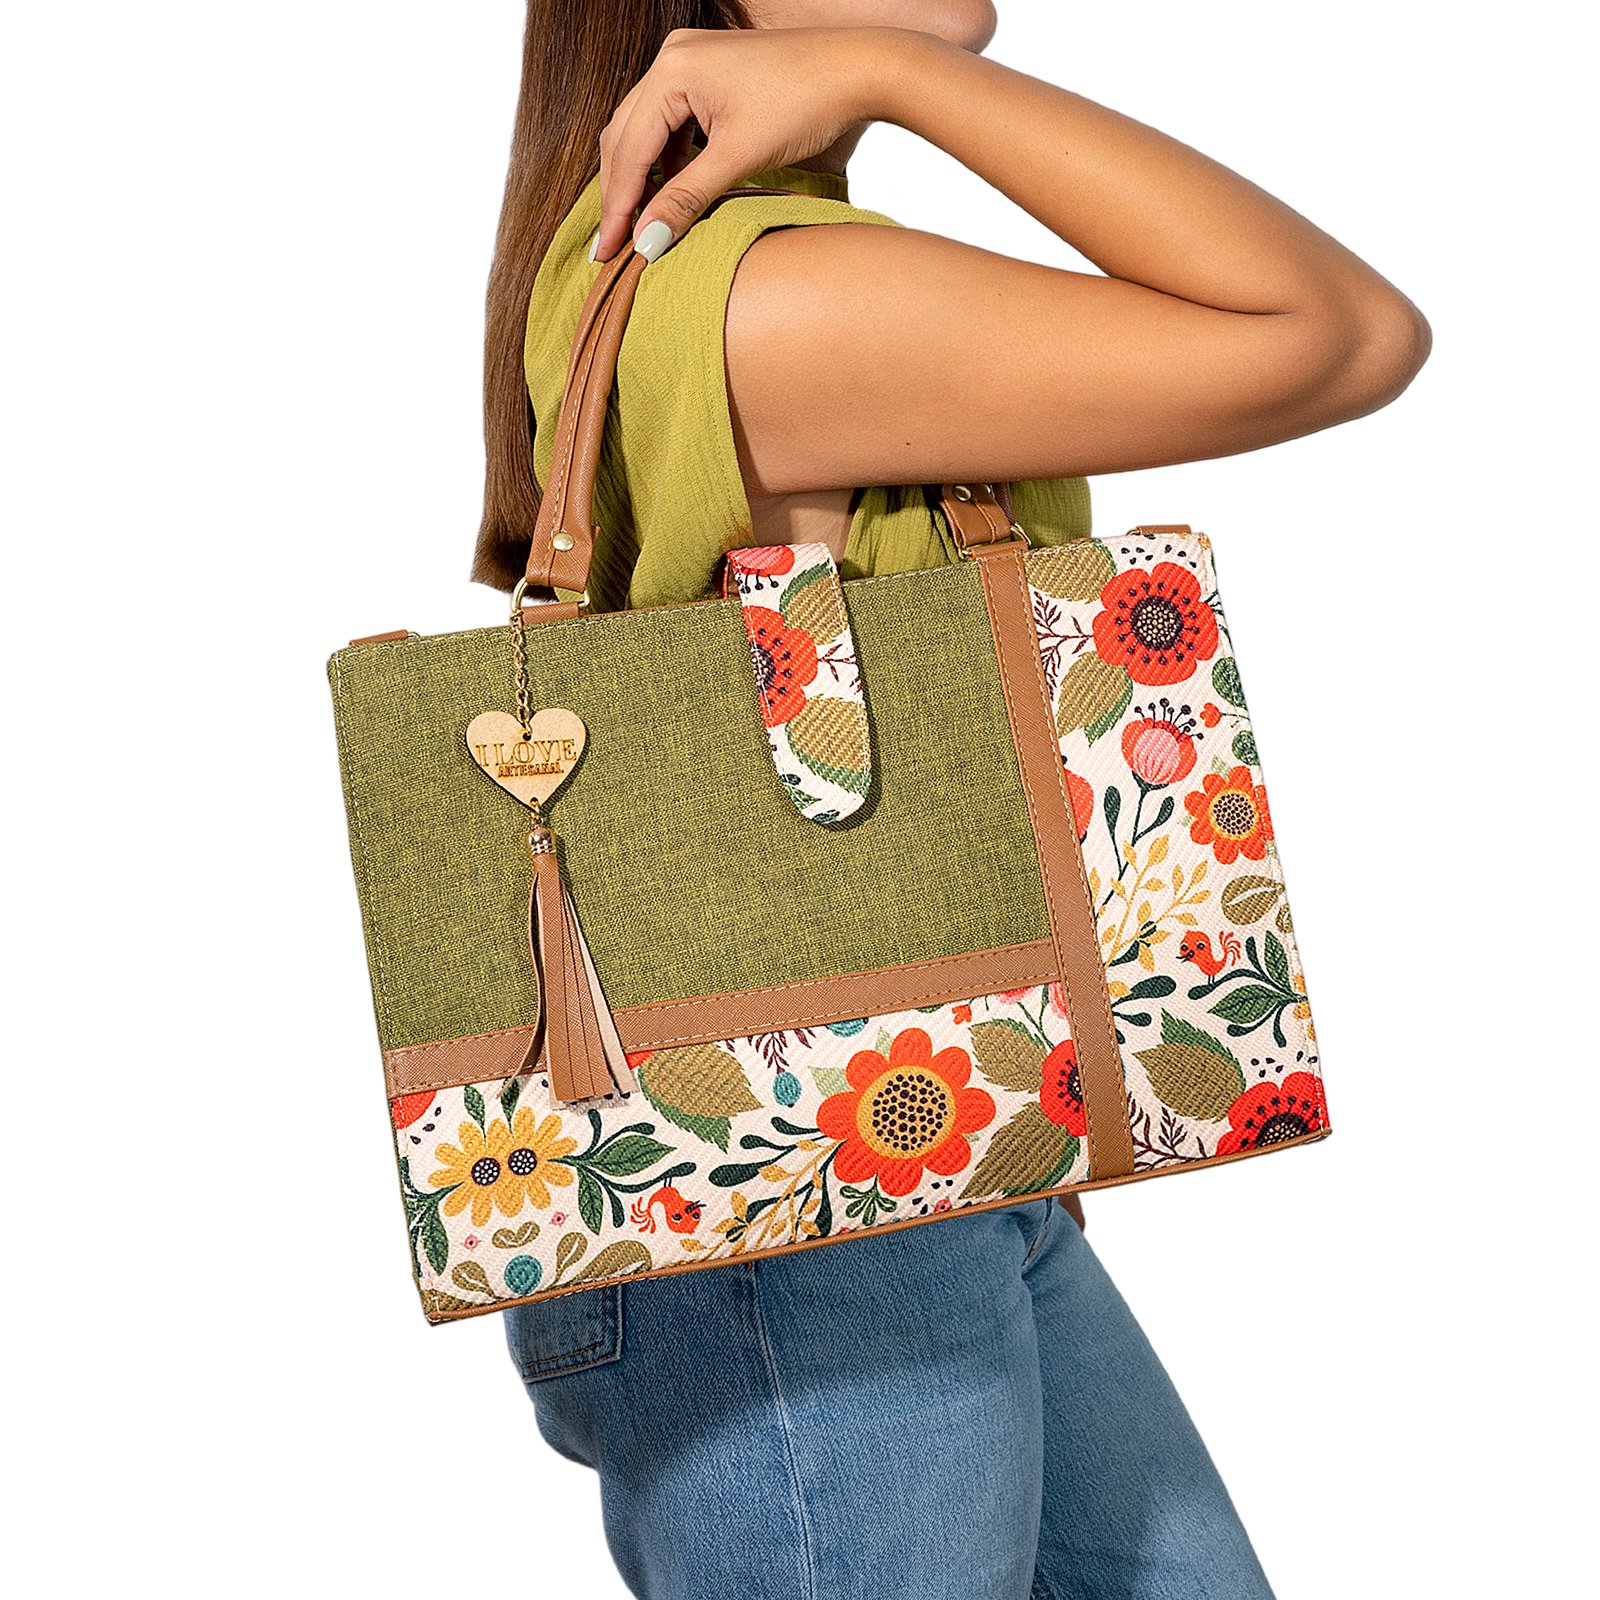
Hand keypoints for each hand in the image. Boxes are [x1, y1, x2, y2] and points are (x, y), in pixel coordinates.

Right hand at [594, 26, 913, 262]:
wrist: (858, 69)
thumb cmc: (806, 103)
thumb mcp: (740, 158)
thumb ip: (687, 199)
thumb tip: (647, 242)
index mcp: (672, 69)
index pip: (628, 150)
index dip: (617, 206)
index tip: (607, 251)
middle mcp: (672, 56)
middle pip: (626, 137)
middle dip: (621, 193)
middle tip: (612, 246)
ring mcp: (688, 61)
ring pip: (645, 131)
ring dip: (642, 179)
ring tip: (640, 227)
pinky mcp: (707, 74)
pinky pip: (671, 123)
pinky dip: (667, 161)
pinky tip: (671, 195)